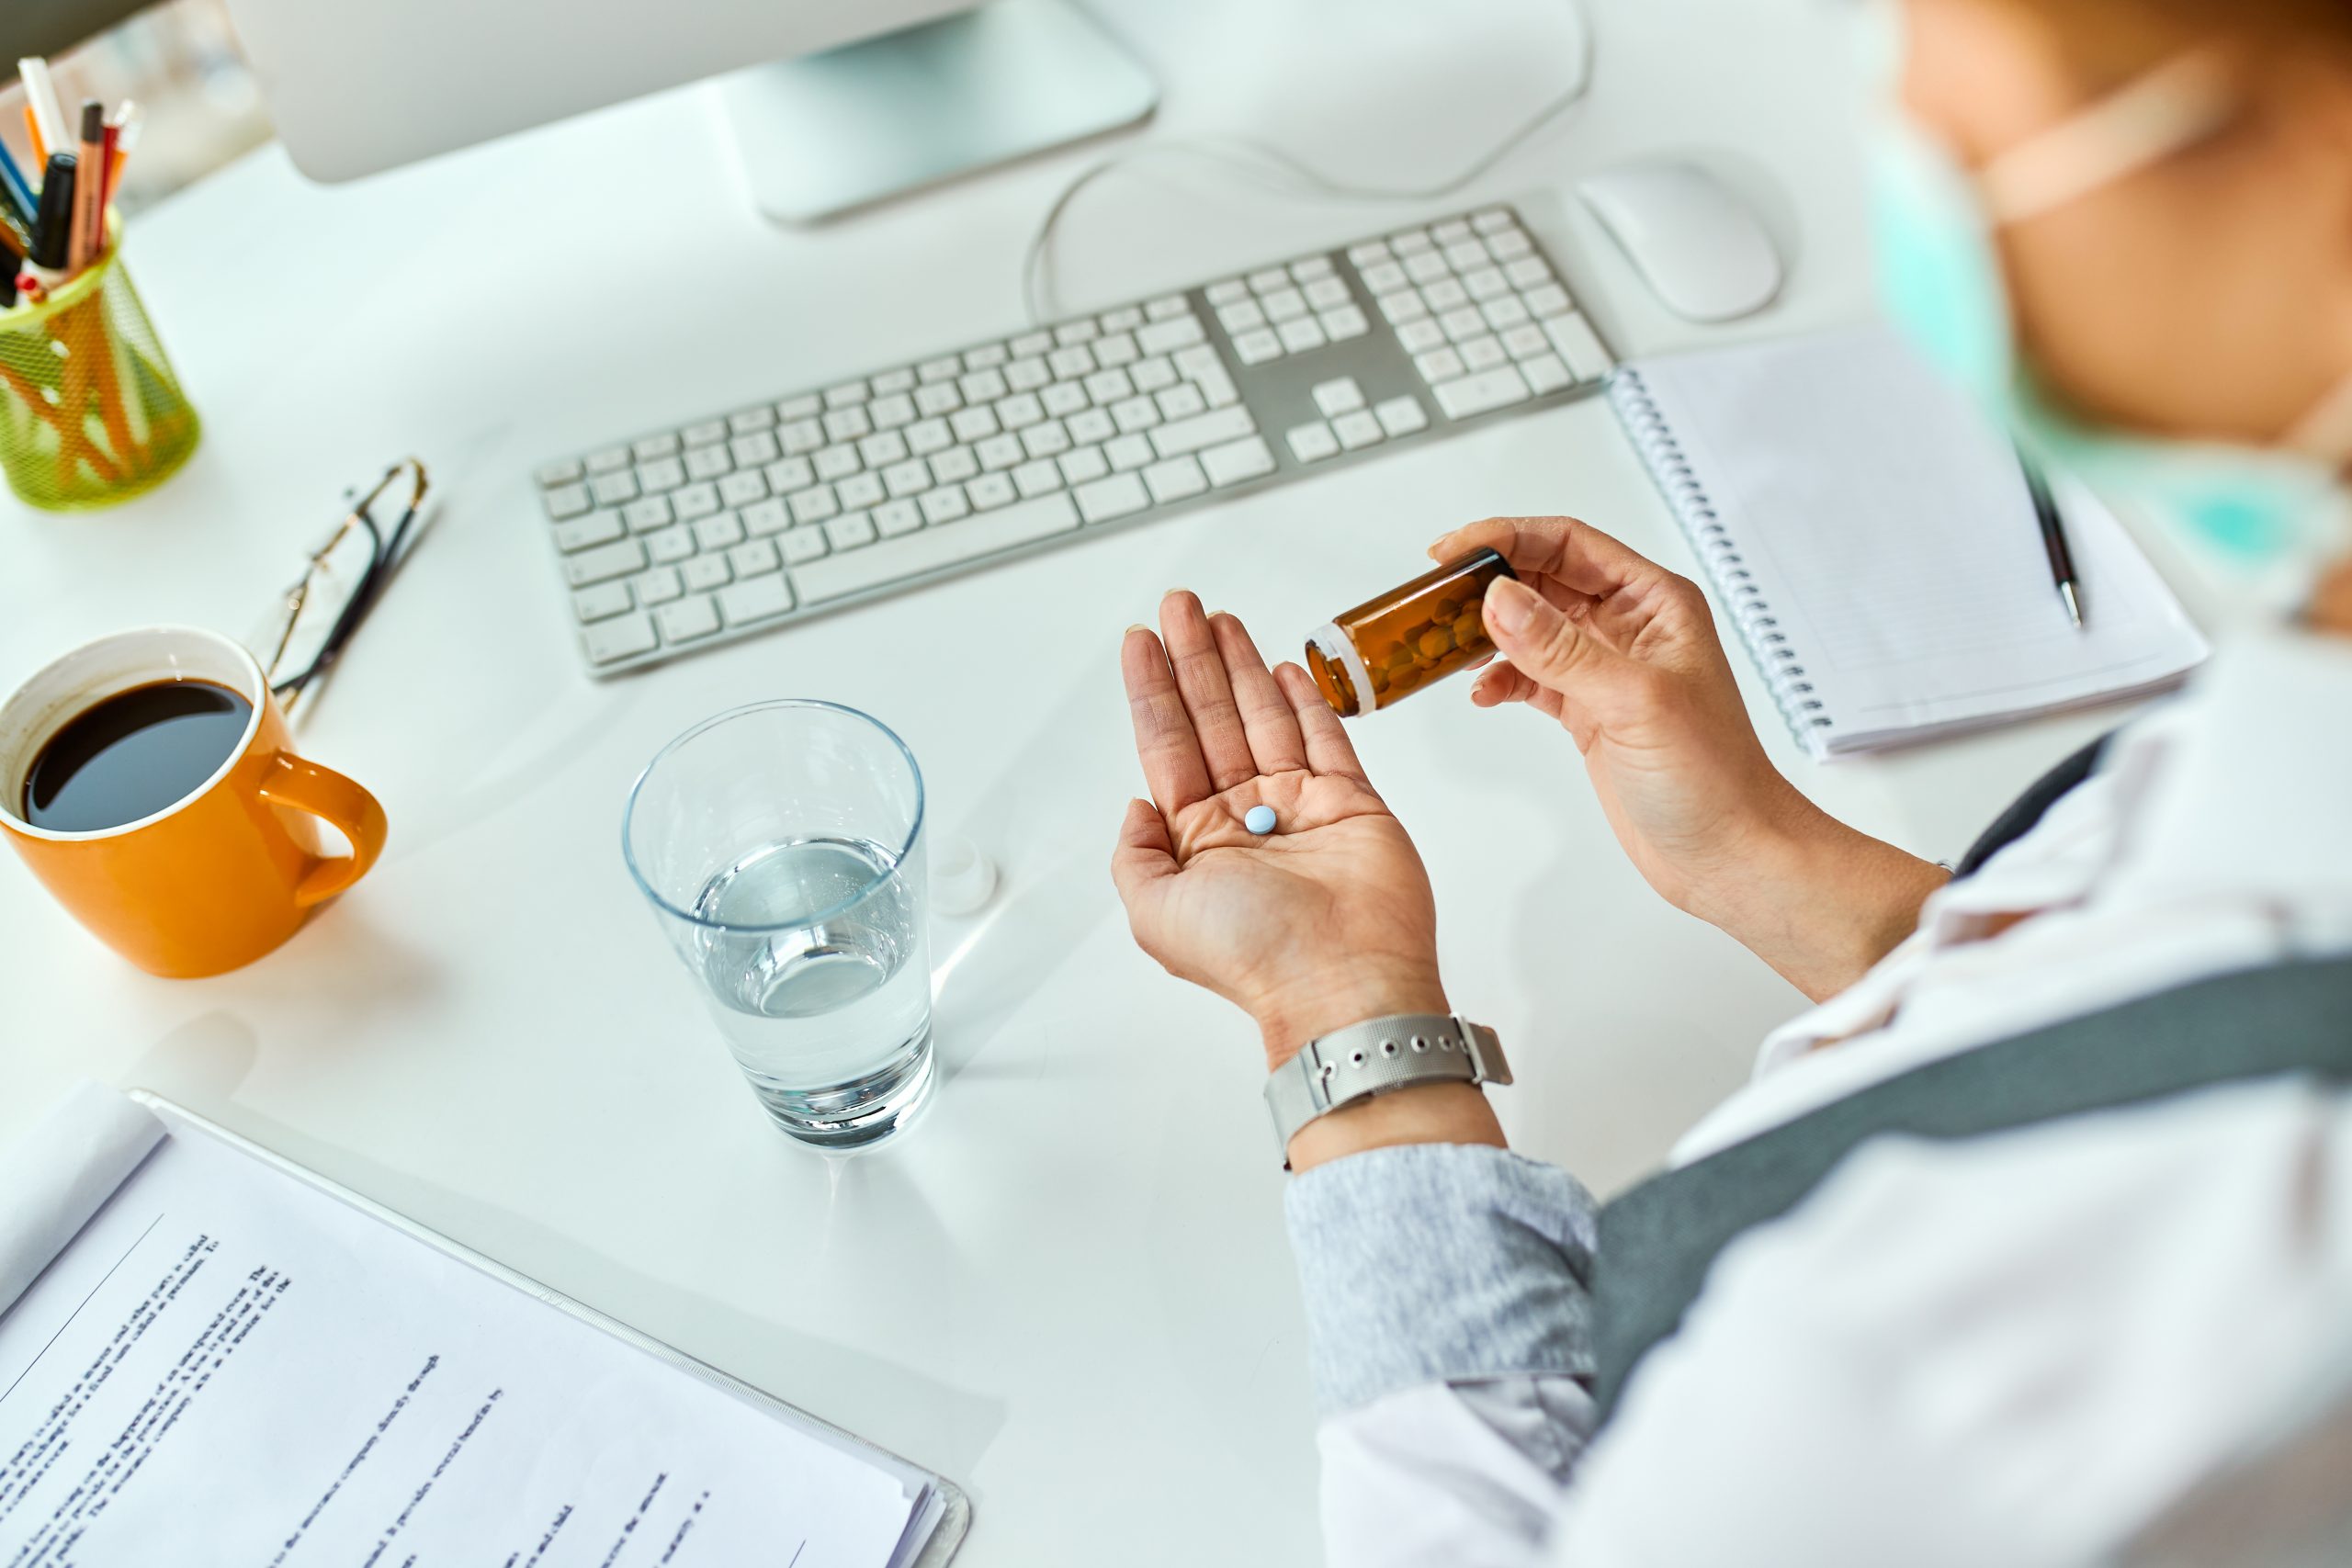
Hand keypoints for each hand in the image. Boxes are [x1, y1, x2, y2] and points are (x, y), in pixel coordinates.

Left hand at [1113, 592, 1446, 1068]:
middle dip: (1193, 659)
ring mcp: (1300, 807)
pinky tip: (1281, 665)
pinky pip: (1325, 737)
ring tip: (1219, 616)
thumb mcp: (1154, 913)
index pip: (1167, 745)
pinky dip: (1303, 700)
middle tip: (1179, 604)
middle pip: (1212, 718)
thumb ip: (1136, 855)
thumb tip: (1135, 807)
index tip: (1138, 641)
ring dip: (1239, 664)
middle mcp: (1245, 818)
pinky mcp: (1352, 803)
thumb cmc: (1253, 953)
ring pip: (1263, 717)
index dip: (1152, 690)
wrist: (1343, 977)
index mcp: (1197, 841)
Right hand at [1435, 517, 1946, 1000]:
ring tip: (1448, 646)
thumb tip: (1501, 599)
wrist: (1728, 854)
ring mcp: (1606, 670)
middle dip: (1488, 584)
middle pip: (1543, 578)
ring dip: (1487, 632)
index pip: (1569, 543)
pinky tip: (1484, 692)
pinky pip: (1531, 676)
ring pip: (1531, 627)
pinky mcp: (1589, 711)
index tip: (1455, 551)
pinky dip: (1501, 679)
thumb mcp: (1633, 701)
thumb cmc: (1714, 777)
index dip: (1508, 538)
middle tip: (1436, 598)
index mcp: (1654, 603)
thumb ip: (1561, 648)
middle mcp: (1629, 628)